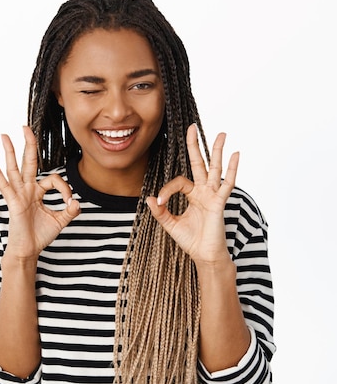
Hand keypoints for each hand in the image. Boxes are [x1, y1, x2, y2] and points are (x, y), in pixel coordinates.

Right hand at [0, 126, 80, 260]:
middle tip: (25, 127)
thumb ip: (70, 211)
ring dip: (10, 151)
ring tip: (4, 135)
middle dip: (29, 144)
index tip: (70, 201)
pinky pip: (4, 185)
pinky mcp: (13, 202)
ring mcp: (18, 194)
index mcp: (38, 192)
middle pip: (28, 162)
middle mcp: (27, 189)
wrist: (28, 251)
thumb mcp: (60, 221)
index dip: (64, 188)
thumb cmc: (40, 236)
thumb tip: (77, 202)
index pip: (53, 179)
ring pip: (14, 168)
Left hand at [146, 124, 238, 264]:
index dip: (166, 189)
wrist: (204, 256)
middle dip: (195, 145)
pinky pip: (227, 183)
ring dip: (217, 150)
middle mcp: (203, 191)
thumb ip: (160, 211)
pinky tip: (235, 154)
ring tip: (221, 133)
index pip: (178, 181)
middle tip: (192, 127)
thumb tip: (149, 197)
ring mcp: (213, 195)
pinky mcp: (220, 203)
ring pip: (215, 168)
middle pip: (199, 163)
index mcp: (192, 195)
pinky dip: (232, 169)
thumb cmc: (191, 240)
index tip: (159, 201)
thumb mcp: (170, 224)